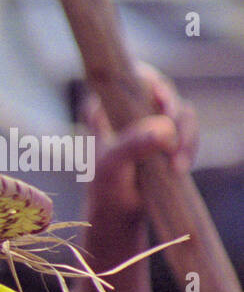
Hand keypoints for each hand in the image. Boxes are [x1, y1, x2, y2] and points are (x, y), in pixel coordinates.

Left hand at [81, 63, 199, 222]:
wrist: (117, 213)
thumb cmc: (106, 187)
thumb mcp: (113, 166)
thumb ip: (133, 146)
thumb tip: (163, 130)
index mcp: (103, 107)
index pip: (127, 78)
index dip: (149, 81)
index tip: (161, 101)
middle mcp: (126, 108)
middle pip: (161, 91)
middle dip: (173, 116)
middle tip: (174, 142)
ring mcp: (148, 121)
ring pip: (179, 111)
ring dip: (185, 136)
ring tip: (176, 165)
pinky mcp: (165, 135)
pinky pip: (187, 129)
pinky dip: (189, 145)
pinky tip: (180, 167)